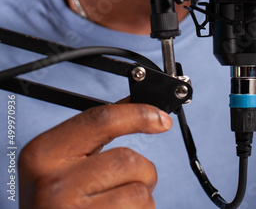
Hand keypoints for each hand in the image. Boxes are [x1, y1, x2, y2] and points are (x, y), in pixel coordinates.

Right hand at [18, 103, 171, 208]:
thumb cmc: (53, 200)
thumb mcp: (62, 160)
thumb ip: (96, 132)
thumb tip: (137, 106)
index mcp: (44, 153)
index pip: (101, 120)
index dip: (138, 114)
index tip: (161, 119)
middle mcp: (53, 184)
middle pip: (128, 160)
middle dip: (143, 170)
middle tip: (130, 181)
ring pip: (140, 194)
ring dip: (142, 199)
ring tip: (119, 204)